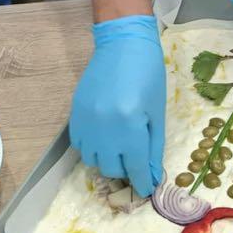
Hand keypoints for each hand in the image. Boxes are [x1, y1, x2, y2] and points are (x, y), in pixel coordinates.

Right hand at [69, 15, 165, 196]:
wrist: (122, 44)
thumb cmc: (147, 73)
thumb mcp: (157, 110)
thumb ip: (153, 145)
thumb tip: (151, 175)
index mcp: (130, 126)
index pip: (136, 168)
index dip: (143, 182)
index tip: (147, 188)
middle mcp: (105, 129)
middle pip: (112, 168)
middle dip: (127, 169)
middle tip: (136, 160)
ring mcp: (86, 122)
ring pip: (93, 160)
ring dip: (108, 159)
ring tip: (120, 147)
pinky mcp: (75, 114)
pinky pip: (80, 145)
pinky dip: (92, 148)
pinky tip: (104, 137)